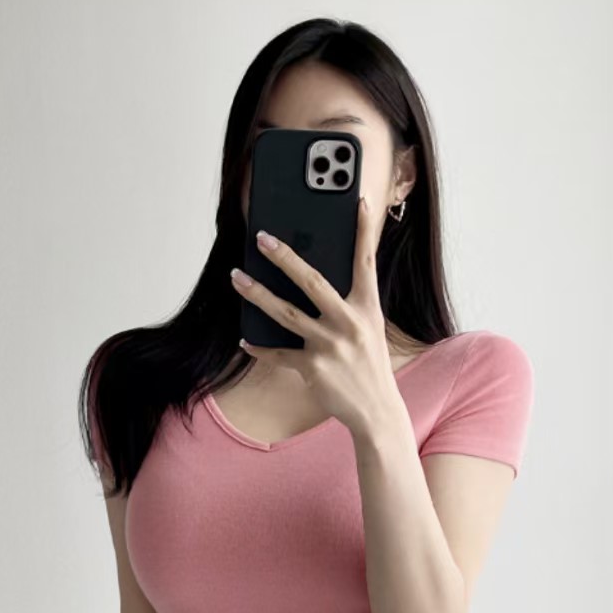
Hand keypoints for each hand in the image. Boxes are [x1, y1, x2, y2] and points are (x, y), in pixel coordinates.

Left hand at [230, 196, 402, 438]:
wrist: (376, 411)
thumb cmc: (369, 366)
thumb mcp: (369, 329)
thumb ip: (348, 305)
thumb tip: (312, 281)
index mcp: (367, 308)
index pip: (366, 261)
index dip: (363, 230)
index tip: (358, 201)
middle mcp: (349, 323)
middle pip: (312, 281)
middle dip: (285, 257)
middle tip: (262, 238)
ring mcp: (330, 346)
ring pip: (285, 313)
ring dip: (257, 294)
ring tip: (237, 278)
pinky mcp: (313, 368)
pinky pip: (278, 353)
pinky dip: (259, 346)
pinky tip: (245, 339)